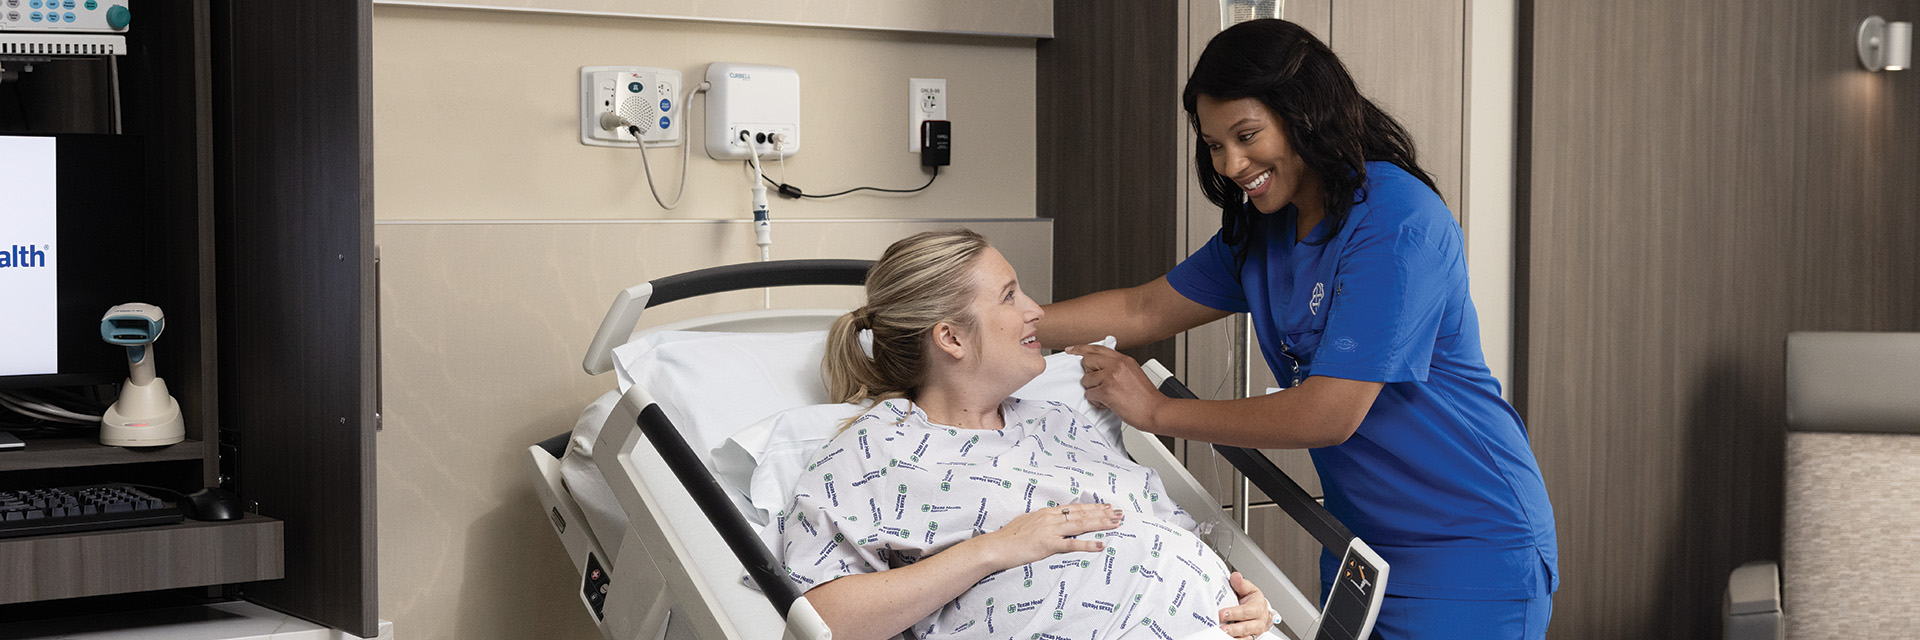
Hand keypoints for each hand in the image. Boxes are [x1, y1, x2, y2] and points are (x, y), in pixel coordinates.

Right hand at [969, 503, 1123, 569]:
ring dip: (1101, 524)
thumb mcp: (1026, 523)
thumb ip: (1041, 522)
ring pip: (1081, 525)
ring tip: (1116, 523)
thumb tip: (1051, 523)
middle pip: (1082, 514)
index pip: (1074, 508)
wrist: (995, 546)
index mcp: (1046, 513)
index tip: (1106, 507)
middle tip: (1119, 513)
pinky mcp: (1048, 544)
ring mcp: (1050, 531)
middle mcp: (1050, 518)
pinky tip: (1101, 544)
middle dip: (1103, 513)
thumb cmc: (1008, 538)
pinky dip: (1088, 544)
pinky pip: (1072, 544)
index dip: (1092, 507)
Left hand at [1064, 344, 1168, 430]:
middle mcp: (1117, 365)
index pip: (1097, 348)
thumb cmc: (1146, 398)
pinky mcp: (1107, 391)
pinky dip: (1096, 401)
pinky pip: (1089, 394)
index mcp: (1124, 360)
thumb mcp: (1133, 373)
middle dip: (1088, 373)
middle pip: (1087, 361)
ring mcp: (1111, 377)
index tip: (1070, 349)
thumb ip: (1118, 367)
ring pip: (1086, 380)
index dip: (1081, 348)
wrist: (1156, 411)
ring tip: (1107, 396)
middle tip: (1097, 383)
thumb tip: (1101, 367)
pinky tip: (1108, 404)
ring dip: (1093, 390)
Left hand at [1219, 572, 1273, 638]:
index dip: (1234, 613)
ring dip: (1233, 636)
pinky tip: (1225, 638)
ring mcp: (1254, 632)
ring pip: (1245, 637)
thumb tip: (1235, 576)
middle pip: (1245, 627)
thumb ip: (1241, 584)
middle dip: (1233, 629)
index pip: (1246, 611)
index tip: (1222, 613)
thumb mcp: (1249, 589)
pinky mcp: (1250, 638)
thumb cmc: (1253, 600)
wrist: (1261, 611)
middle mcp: (1258, 622)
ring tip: (1222, 634)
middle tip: (1221, 628)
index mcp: (1257, 608)